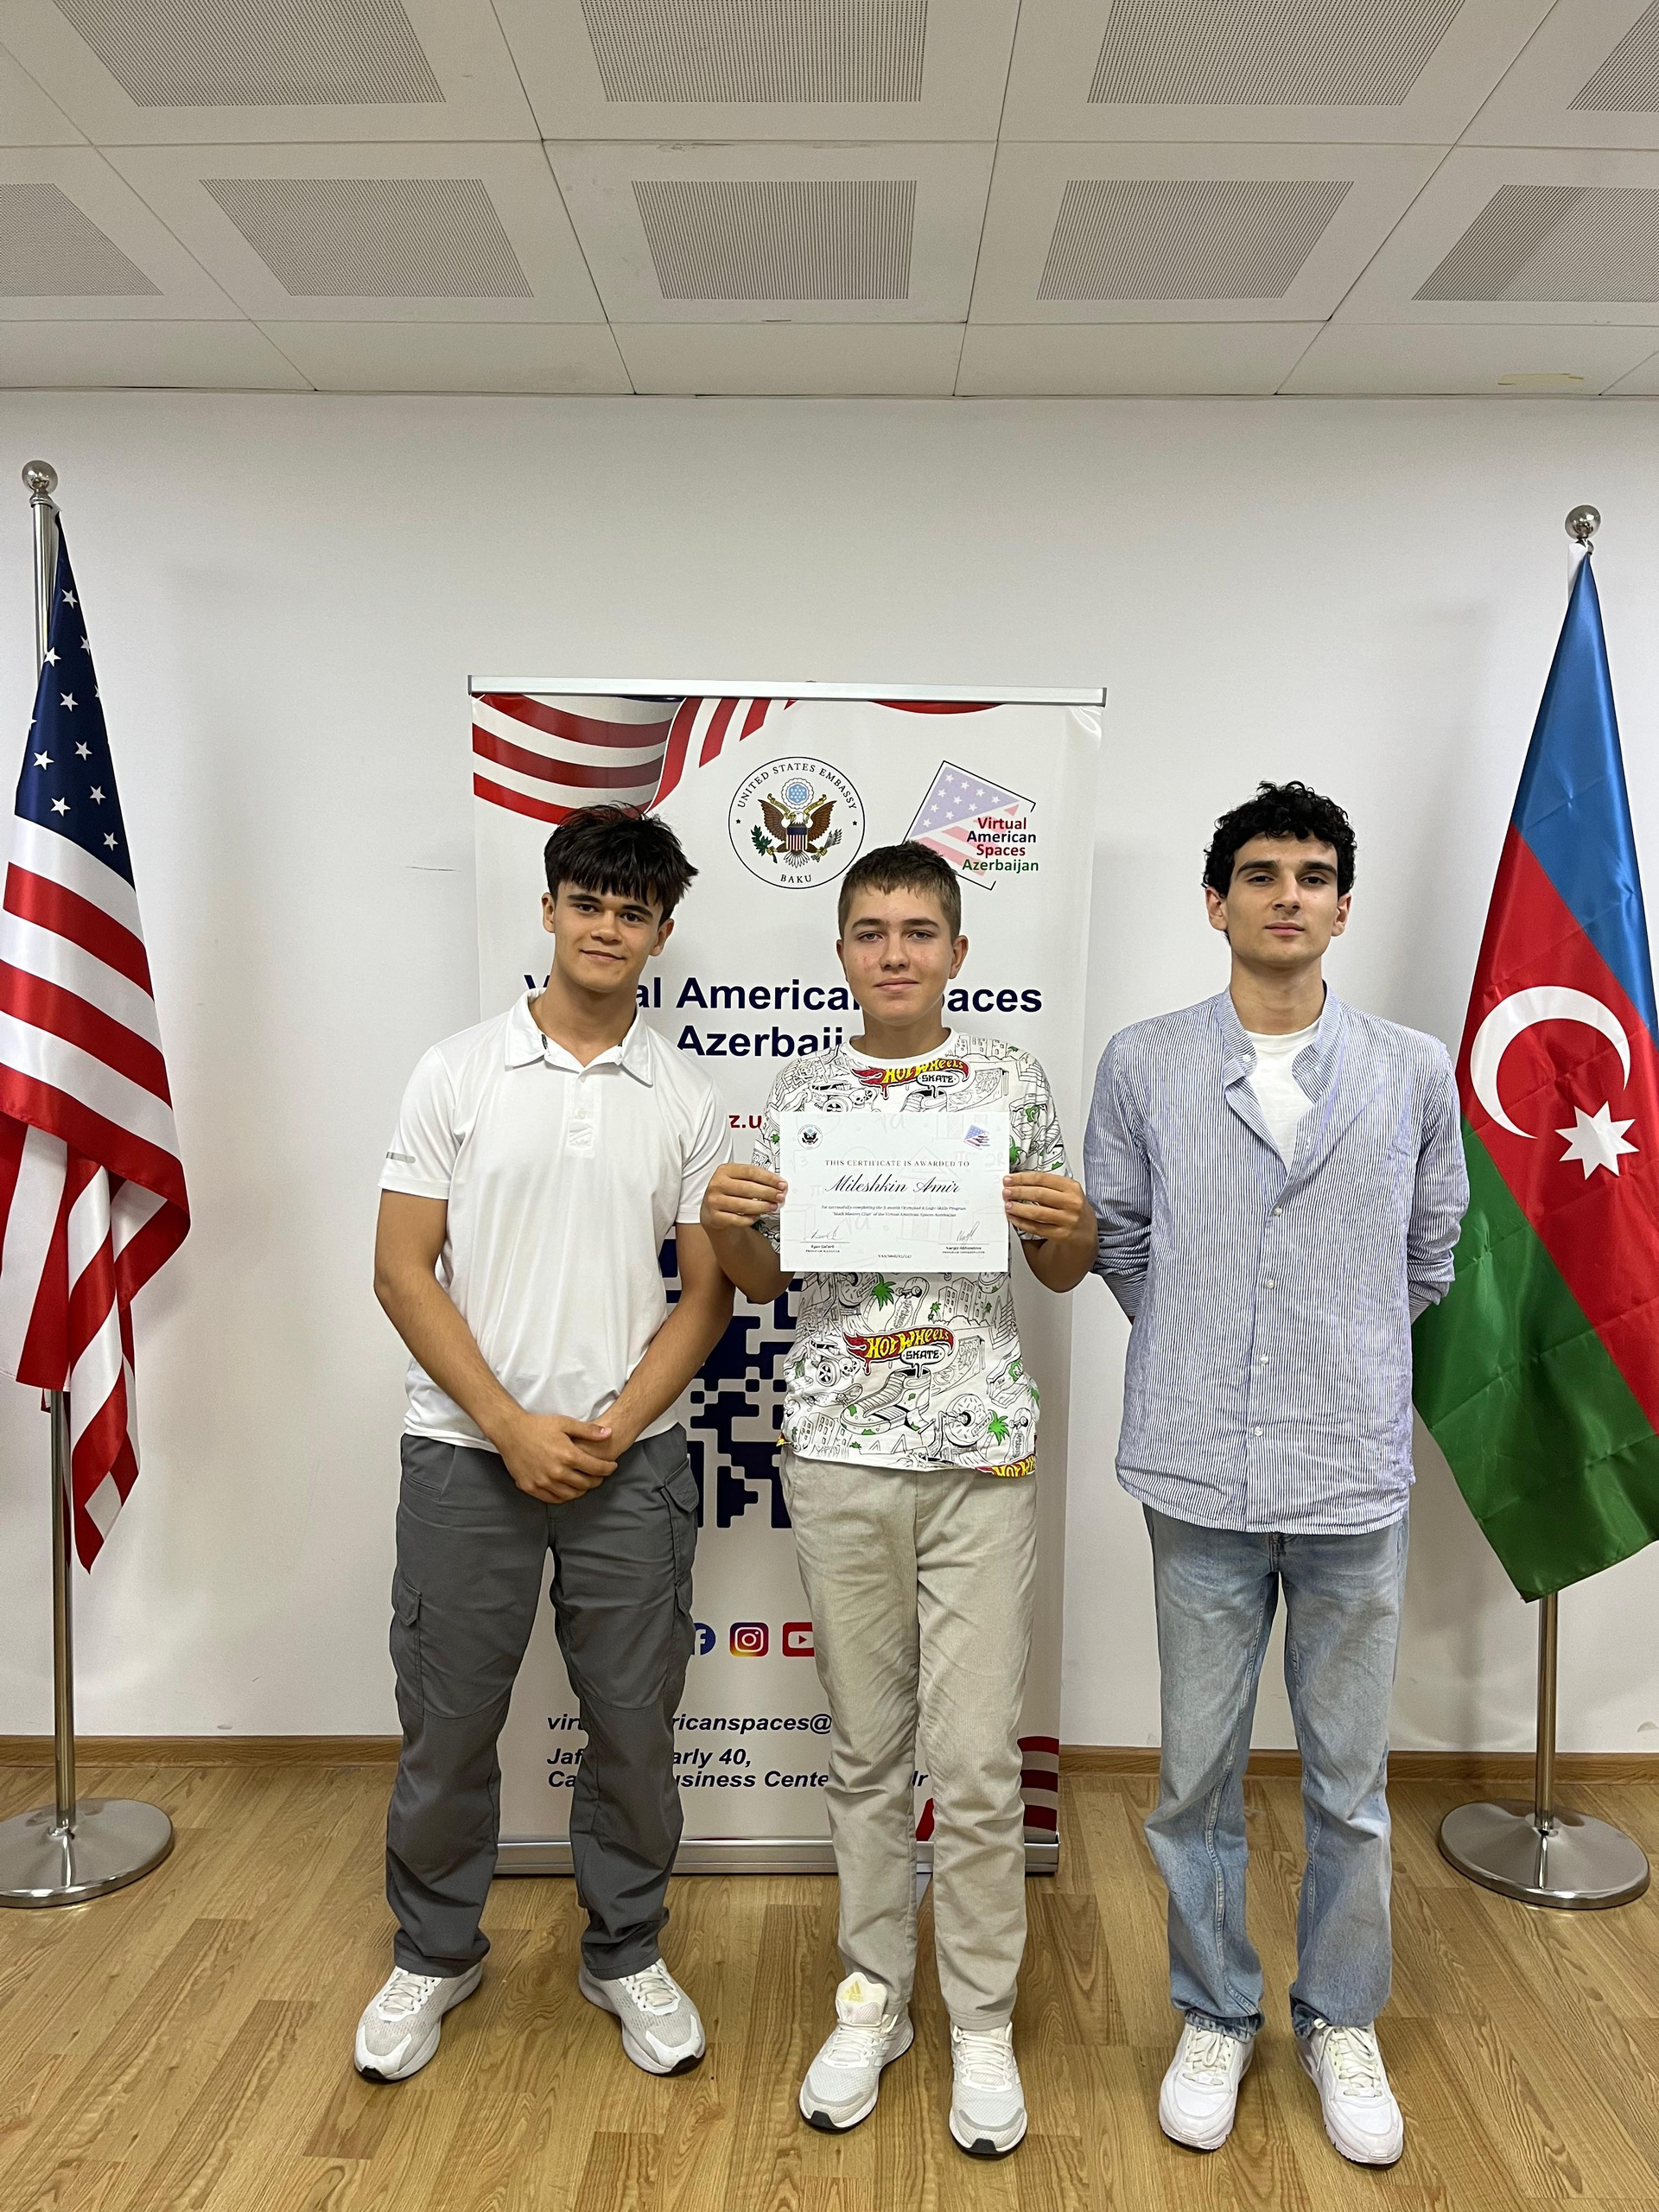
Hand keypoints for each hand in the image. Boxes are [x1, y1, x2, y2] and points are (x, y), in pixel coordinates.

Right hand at [495, 1410, 617, 1501]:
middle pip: (585, 1484)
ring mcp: (543, 1482)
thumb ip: (588, 1430)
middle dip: (597, 1480)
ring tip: (585, 1484)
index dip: (608, 1469)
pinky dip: (564, 1496)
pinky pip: (553, 1499)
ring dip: (581, 1491)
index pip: (596, 1469)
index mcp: (568, 1455)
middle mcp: (557, 1472)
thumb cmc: (538, 1425)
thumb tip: (609, 1433)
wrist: (510, 1432)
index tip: (612, 1467)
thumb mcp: (565, 1423)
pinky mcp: (531, 1487)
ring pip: (570, 1495)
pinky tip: (567, 1489)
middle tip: (599, 1476)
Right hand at [701, 1162, 786, 1233]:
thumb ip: (755, 1180)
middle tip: (779, 1196)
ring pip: (743, 1205)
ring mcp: (714, 1201)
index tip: (781, 1184)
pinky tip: (757, 1216)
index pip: (750, 1172)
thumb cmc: (729, 1193)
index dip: (768, 1178)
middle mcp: (717, 1184)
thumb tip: (777, 1185)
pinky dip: (750, 1219)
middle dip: (768, 1193)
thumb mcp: (738, 1180)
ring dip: (762, 1206)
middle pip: (748, 1188)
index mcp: (724, 1170)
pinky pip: (737, 1220)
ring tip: (772, 1207)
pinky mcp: (715, 1217)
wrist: (712, 1211)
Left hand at [1004, 1171, 1088, 1242]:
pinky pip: (1037, 1228)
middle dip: (1018, 1192)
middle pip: (1039, 1194)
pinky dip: (1022, 1223)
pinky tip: (1014, 1218)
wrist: (1085, 1231)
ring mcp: (1068, 1220)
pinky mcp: (1062, 1235)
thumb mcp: (1067, 1192)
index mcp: (1072, 1188)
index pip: (1043, 1179)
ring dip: (1019, 1208)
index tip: (1009, 1179)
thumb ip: (1047, 1186)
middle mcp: (1072, 1203)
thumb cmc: (1072, 1208)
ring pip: (1037, 1213)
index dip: (1022, 1178)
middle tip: (1006, 1192)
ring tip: (1008, 1205)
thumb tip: (1019, 1182)